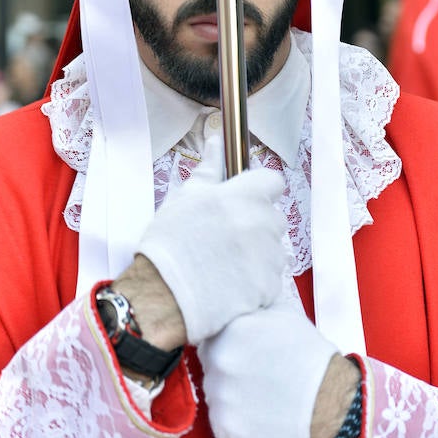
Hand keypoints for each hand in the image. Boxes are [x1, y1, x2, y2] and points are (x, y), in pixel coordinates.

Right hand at [136, 167, 287, 343]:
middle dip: (257, 224)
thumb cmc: (170, 242)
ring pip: (274, 249)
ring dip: (258, 254)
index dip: (260, 190)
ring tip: (226, 264)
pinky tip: (231, 283)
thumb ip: (209, 170)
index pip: (273, 182)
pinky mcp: (269, 286)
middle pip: (273, 217)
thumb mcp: (185, 198)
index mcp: (244, 195)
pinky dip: (256, 281)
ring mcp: (269, 256)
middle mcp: (262, 222)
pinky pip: (271, 278)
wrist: (163, 294)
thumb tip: (217, 143)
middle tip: (227, 237)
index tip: (245, 200)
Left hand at [198, 302, 341, 437]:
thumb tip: (240, 296)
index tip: (242, 346)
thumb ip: (253, 304)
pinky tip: (257, 409)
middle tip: (252, 368)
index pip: (212, 330)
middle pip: (210, 360)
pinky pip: (220, 416)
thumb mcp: (282, 311)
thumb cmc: (307, 354)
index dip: (227, 338)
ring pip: (214, 389)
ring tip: (258, 389)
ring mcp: (218, 394)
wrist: (326, 399)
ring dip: (229, 389)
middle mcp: (218, 360)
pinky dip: (234, 414)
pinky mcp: (223, 424)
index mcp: (229, 328)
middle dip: (227, 363)